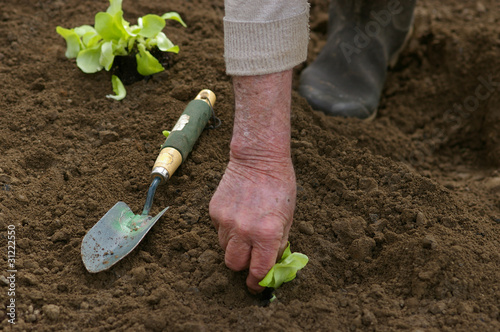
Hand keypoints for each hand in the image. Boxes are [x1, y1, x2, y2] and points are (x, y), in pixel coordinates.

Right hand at [209, 70, 295, 292]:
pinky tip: (237, 215)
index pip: (258, 271)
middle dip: (243, 266)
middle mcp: (243, 231)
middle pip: (234, 265)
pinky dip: (227, 230)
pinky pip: (218, 231)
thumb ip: (279, 243)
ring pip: (224, 249)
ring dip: (234, 247)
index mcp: (266, 234)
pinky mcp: (214, 211)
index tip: (257, 285)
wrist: (258, 159)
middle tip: (250, 258)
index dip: (258, 282)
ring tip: (245, 230)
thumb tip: (272, 264)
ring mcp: (225, 221)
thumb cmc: (279, 186)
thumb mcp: (288, 217)